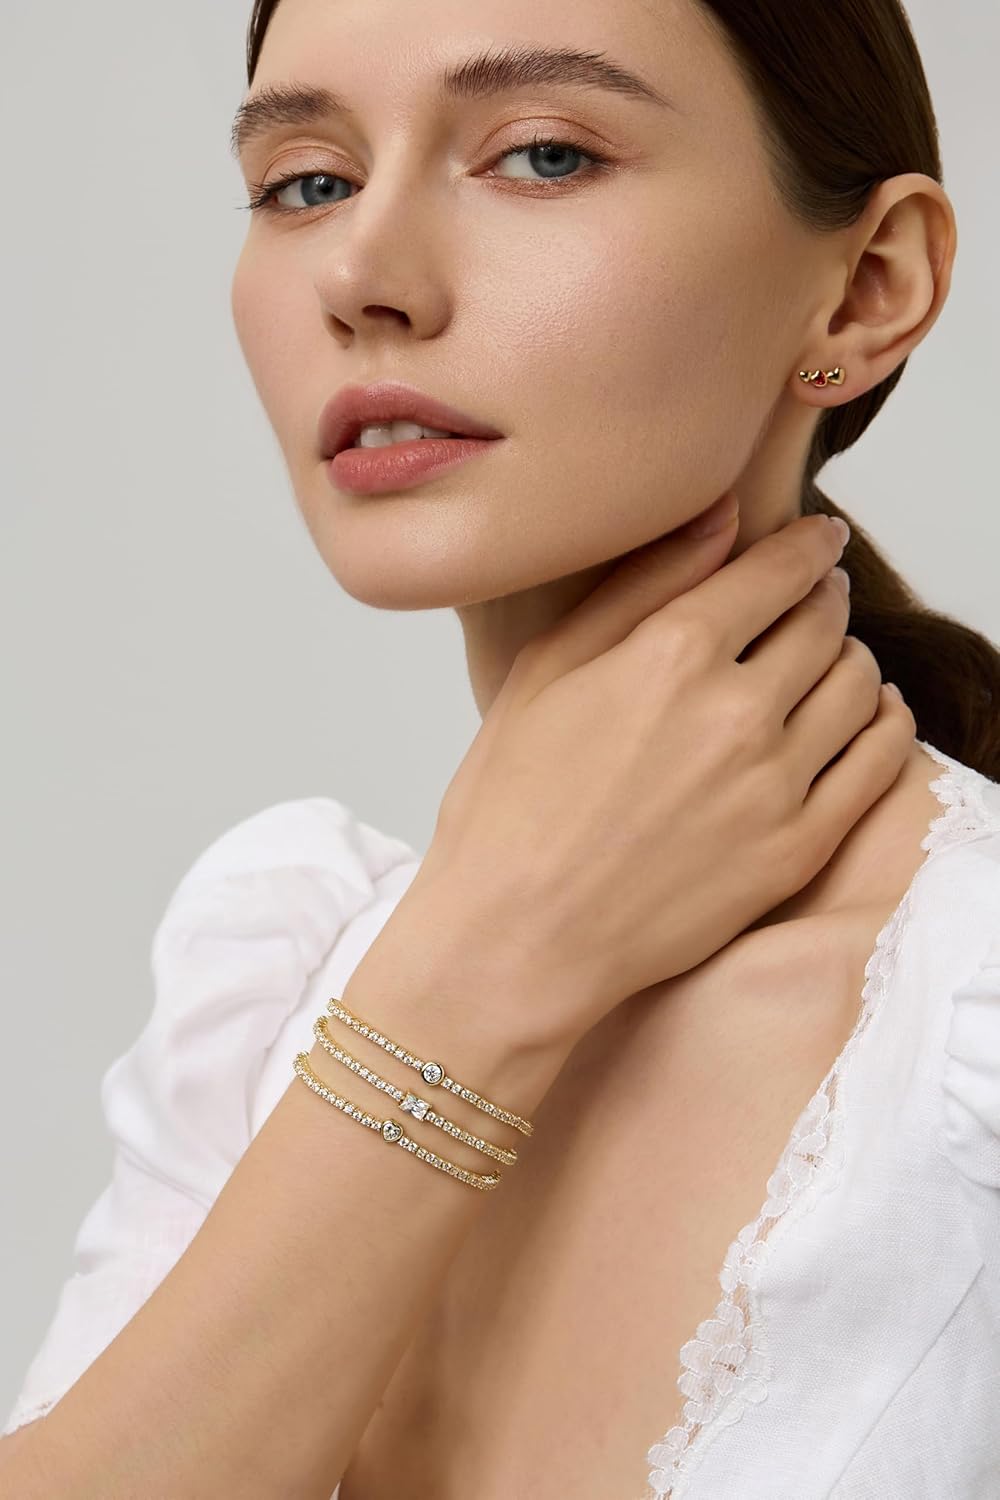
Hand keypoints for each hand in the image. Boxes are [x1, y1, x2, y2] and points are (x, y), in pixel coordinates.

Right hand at [411, 497, 914, 1051]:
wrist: (516, 940)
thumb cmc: (509, 808)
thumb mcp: (545, 672)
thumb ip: (637, 587)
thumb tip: (718, 516)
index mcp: (671, 655)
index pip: (777, 570)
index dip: (807, 543)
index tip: (817, 537)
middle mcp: (736, 712)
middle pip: (824, 622)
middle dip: (825, 596)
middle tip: (815, 597)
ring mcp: (774, 786)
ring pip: (860, 687)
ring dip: (853, 657)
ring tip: (831, 660)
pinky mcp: (795, 850)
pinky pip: (879, 765)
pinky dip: (885, 726)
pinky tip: (868, 718)